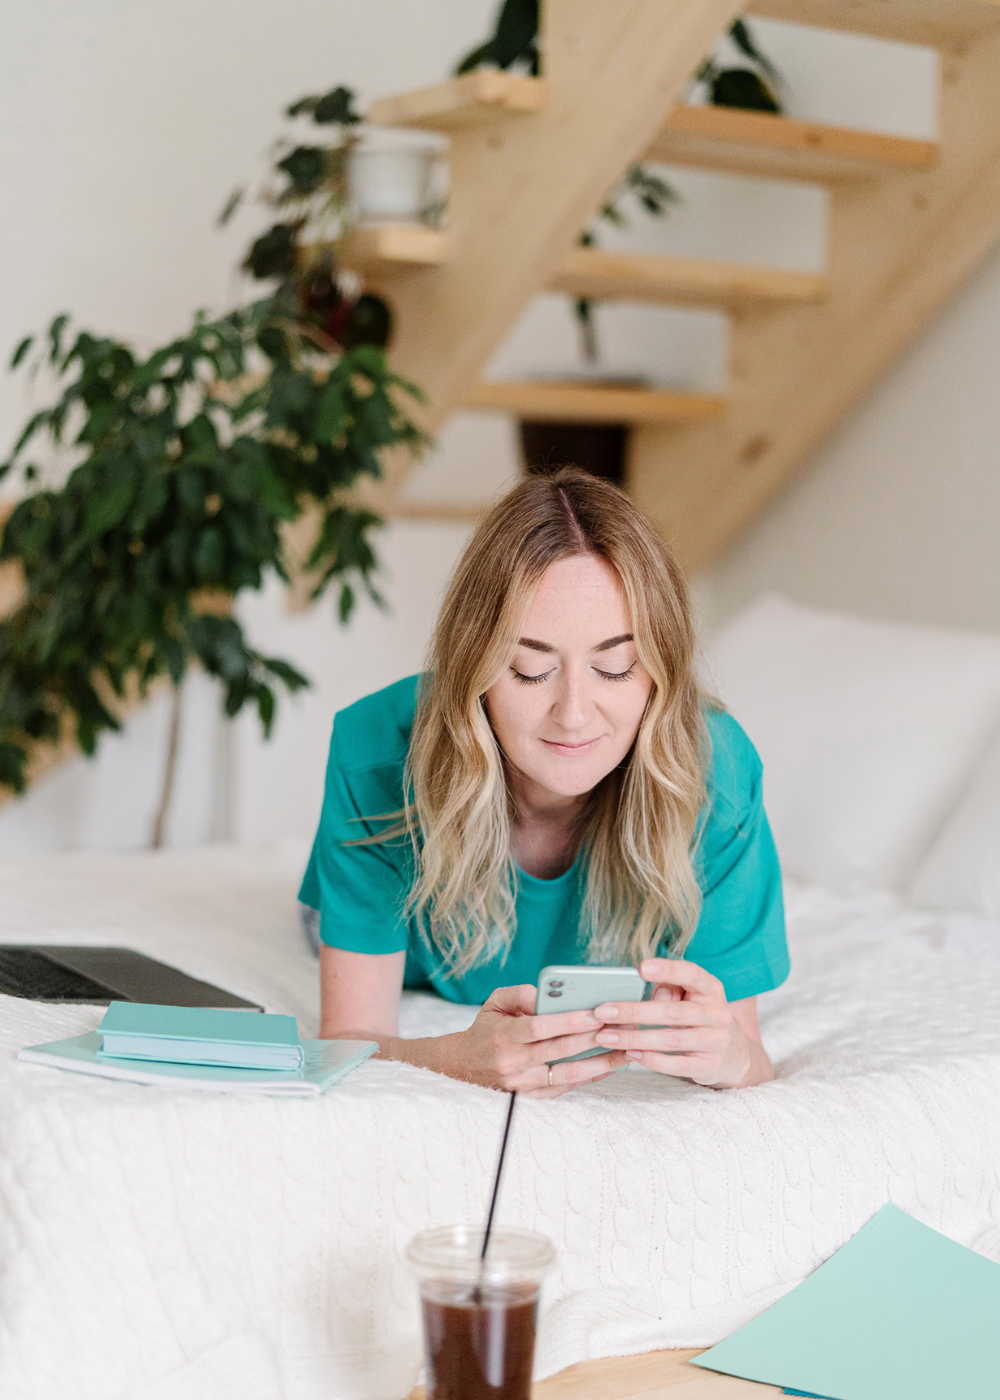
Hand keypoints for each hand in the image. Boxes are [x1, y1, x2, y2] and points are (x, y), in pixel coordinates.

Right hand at [448, 984, 622, 1097]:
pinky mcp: (532, 1097)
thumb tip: (545, 993)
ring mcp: (524, 1084)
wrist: (464, 1068)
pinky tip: (612, 1065)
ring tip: (628, 1048)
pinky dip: (592, 1076)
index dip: (568, 1021)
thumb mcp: (494, 1003)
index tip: (595, 1012)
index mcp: (504, 1036)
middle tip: (623, 1025)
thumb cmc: (486, 1029)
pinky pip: (567, 1088)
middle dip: (594, 1037)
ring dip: (601, 1061)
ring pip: (568, 1074)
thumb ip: (519, 994)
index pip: (539, 1028)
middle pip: (559, 1050)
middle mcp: (513, 1063)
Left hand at [592, 958, 763, 1087]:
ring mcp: (716, 1041)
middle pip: (672, 1011)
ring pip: (671, 1039)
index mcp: (710, 989)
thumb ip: (668, 991)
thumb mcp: (689, 998)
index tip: (641, 967)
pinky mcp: (710, 1065)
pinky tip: (630, 1054)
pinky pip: (677, 1065)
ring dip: (634, 1038)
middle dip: (633, 1011)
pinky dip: (652, 1060)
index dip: (668, 970)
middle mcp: (718, 1013)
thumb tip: (638, 998)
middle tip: (602, 1012)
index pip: (691, 974)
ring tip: (606, 1036)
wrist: (734, 1054)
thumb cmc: (699, 1018)